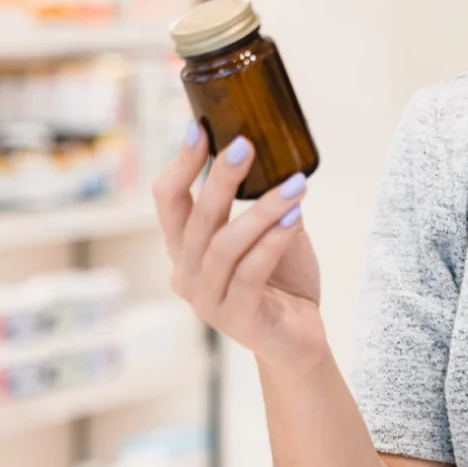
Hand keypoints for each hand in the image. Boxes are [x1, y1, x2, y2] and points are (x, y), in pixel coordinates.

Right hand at [153, 124, 327, 374]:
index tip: (199, 126)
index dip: (180, 163)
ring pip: (224, 245)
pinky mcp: (235, 318)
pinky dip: (272, 242)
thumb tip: (280, 157)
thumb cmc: (282, 281)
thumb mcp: (273, 232)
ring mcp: (207, 299)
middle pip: (195, 218)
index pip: (168, 200)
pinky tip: (294, 220)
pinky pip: (250, 273)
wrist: (299, 340)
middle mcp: (186, 273)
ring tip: (296, 185)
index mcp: (185, 248)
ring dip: (262, 210)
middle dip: (219, 177)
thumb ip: (267, 202)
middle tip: (245, 144)